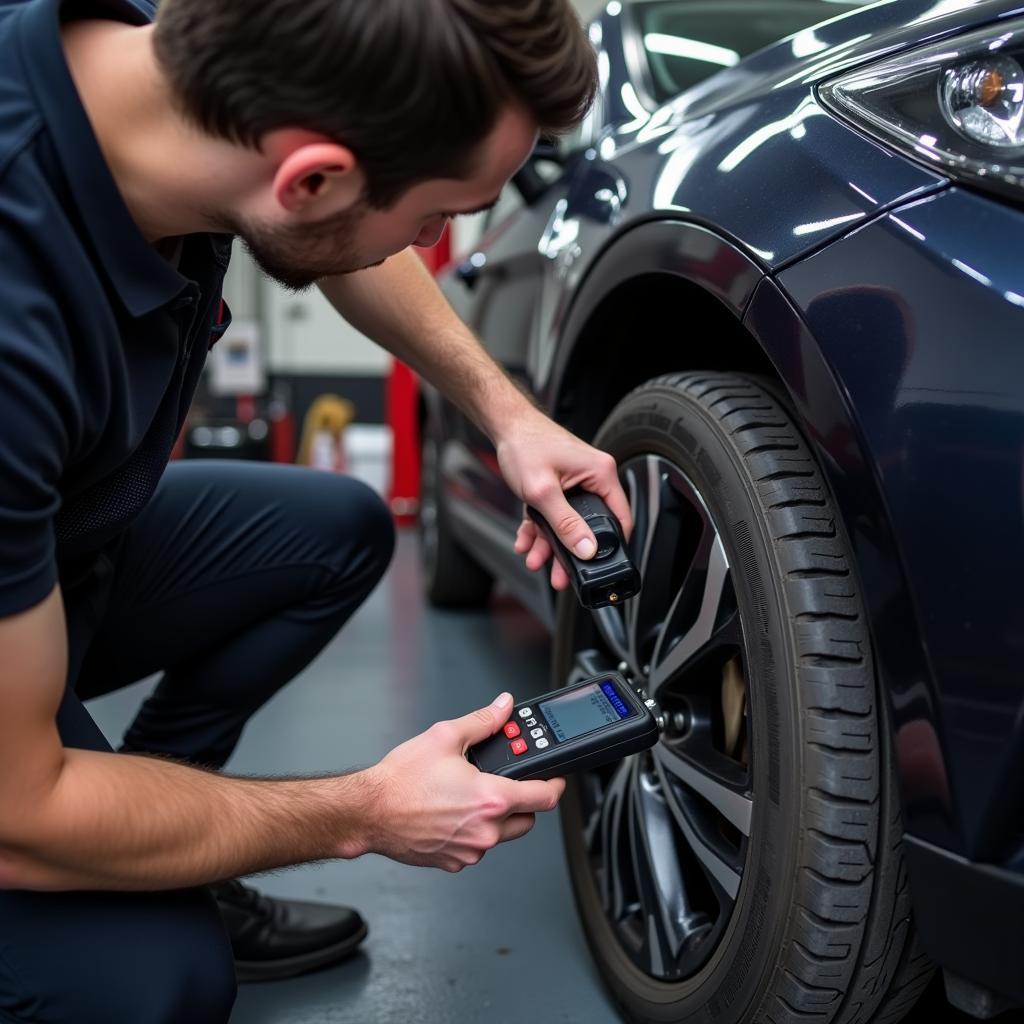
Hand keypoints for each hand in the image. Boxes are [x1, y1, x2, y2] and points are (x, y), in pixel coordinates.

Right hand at [362, 693, 565, 871]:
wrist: (368, 812)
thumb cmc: (400, 781)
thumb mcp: (445, 737)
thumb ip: (483, 721)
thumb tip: (503, 708)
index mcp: (491, 798)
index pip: (544, 797)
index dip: (556, 784)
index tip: (556, 777)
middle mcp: (485, 830)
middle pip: (527, 819)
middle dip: (523, 800)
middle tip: (508, 781)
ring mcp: (470, 850)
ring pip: (502, 835)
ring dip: (497, 817)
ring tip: (471, 794)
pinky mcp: (454, 862)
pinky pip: (477, 847)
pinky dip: (474, 831)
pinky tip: (453, 812)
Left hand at [498, 410, 631, 589]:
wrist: (504, 427)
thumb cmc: (525, 445)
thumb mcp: (543, 491)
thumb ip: (565, 523)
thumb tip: (587, 549)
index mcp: (600, 473)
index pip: (619, 516)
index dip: (611, 544)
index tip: (599, 565)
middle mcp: (592, 478)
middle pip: (590, 525)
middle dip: (570, 551)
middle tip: (561, 573)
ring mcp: (575, 483)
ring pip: (568, 524)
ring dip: (550, 543)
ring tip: (536, 559)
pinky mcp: (559, 487)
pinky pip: (554, 515)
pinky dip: (540, 529)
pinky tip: (527, 541)